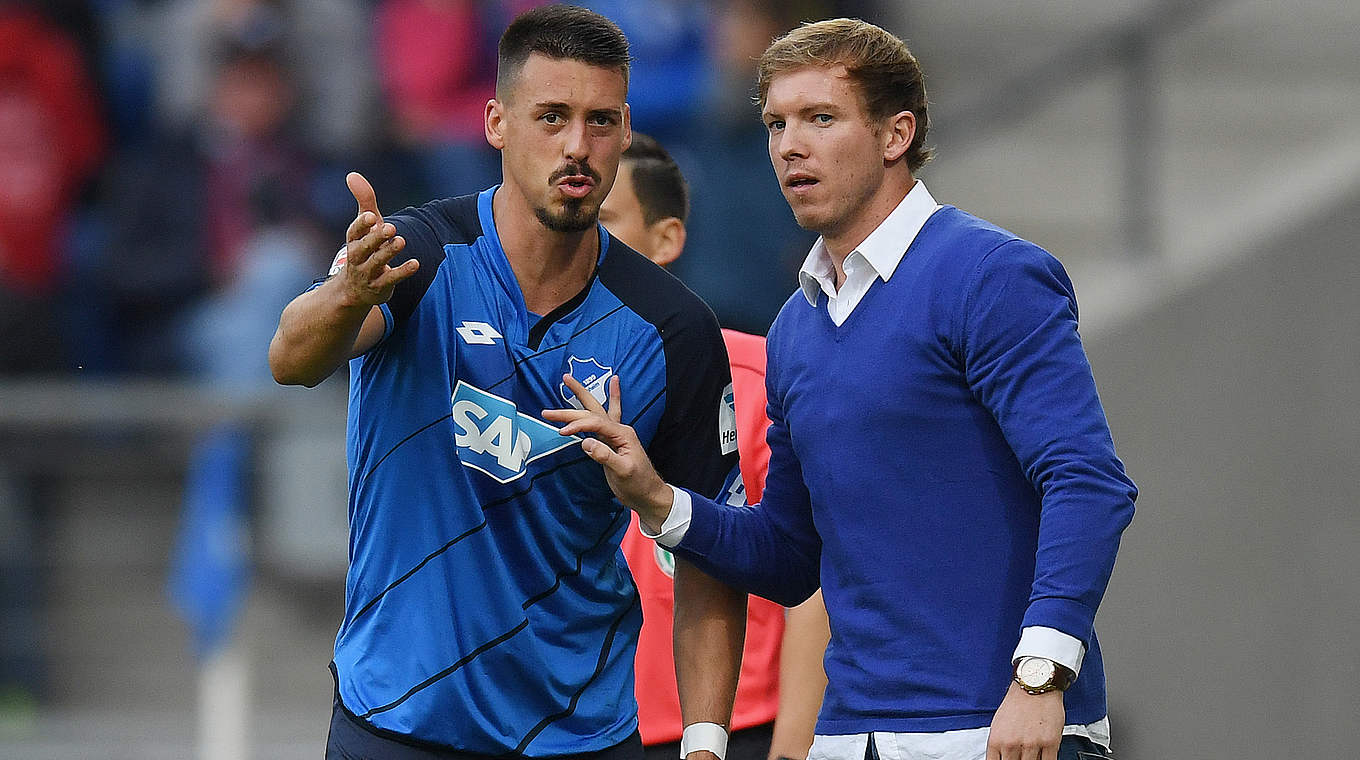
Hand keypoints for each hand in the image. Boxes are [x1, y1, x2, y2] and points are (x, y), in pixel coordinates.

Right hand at [337, 172, 418, 306]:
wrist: (356, 289)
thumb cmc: (365, 248)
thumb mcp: (365, 225)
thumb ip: (364, 200)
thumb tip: (352, 174)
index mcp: (354, 240)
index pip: (354, 232)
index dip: (361, 224)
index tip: (370, 215)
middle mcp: (358, 256)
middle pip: (364, 247)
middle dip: (376, 238)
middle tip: (391, 227)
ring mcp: (368, 273)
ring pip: (377, 262)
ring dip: (389, 252)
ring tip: (401, 241)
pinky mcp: (380, 286)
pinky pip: (391, 279)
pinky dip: (403, 272)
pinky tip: (416, 264)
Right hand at [542, 375, 673, 529]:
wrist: (647, 494)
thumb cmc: (638, 484)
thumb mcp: (622, 471)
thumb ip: (605, 456)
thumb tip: (585, 442)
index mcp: (623, 434)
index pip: (595, 423)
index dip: (577, 425)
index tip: (561, 431)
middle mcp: (619, 430)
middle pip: (594, 409)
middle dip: (577, 395)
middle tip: (564, 379)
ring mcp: (615, 435)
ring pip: (596, 411)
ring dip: (582, 397)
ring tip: (569, 381)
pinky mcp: (610, 442)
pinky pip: (602, 420)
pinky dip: (607, 401)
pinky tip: (613, 387)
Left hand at [985, 681, 1064, 759]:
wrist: (1035, 685)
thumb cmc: (1017, 701)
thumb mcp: (999, 724)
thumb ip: (1000, 744)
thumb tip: (1001, 757)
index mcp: (997, 740)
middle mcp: (1012, 744)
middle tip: (1021, 756)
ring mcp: (1031, 744)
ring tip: (1032, 753)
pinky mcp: (1050, 743)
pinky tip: (1044, 756)